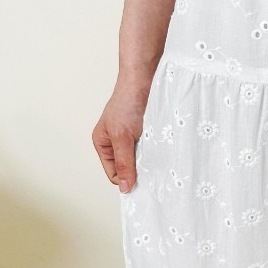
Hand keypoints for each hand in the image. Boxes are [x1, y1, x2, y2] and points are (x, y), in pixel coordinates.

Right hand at [92, 77, 151, 193]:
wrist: (145, 79)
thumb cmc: (128, 103)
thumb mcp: (123, 137)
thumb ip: (124, 162)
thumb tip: (124, 188)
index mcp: (103, 145)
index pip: (114, 174)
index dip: (127, 180)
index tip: (143, 184)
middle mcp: (117, 144)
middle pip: (128, 169)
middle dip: (140, 171)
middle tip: (153, 171)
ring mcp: (133, 139)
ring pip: (142, 161)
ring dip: (150, 161)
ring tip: (157, 156)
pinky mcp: (147, 134)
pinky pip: (152, 151)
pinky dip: (158, 152)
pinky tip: (163, 150)